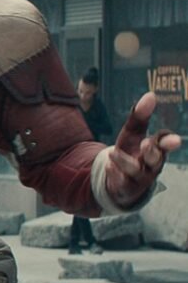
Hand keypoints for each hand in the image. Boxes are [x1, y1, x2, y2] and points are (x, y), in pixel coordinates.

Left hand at [105, 93, 181, 207]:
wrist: (119, 181)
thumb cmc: (131, 153)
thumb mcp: (132, 134)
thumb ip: (139, 116)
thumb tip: (151, 94)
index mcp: (155, 150)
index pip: (164, 145)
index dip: (168, 142)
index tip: (174, 140)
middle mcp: (150, 165)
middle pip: (155, 159)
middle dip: (152, 152)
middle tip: (147, 143)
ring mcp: (138, 178)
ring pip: (135, 171)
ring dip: (125, 162)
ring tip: (112, 152)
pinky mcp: (125, 187)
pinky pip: (121, 182)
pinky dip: (115, 174)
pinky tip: (109, 167)